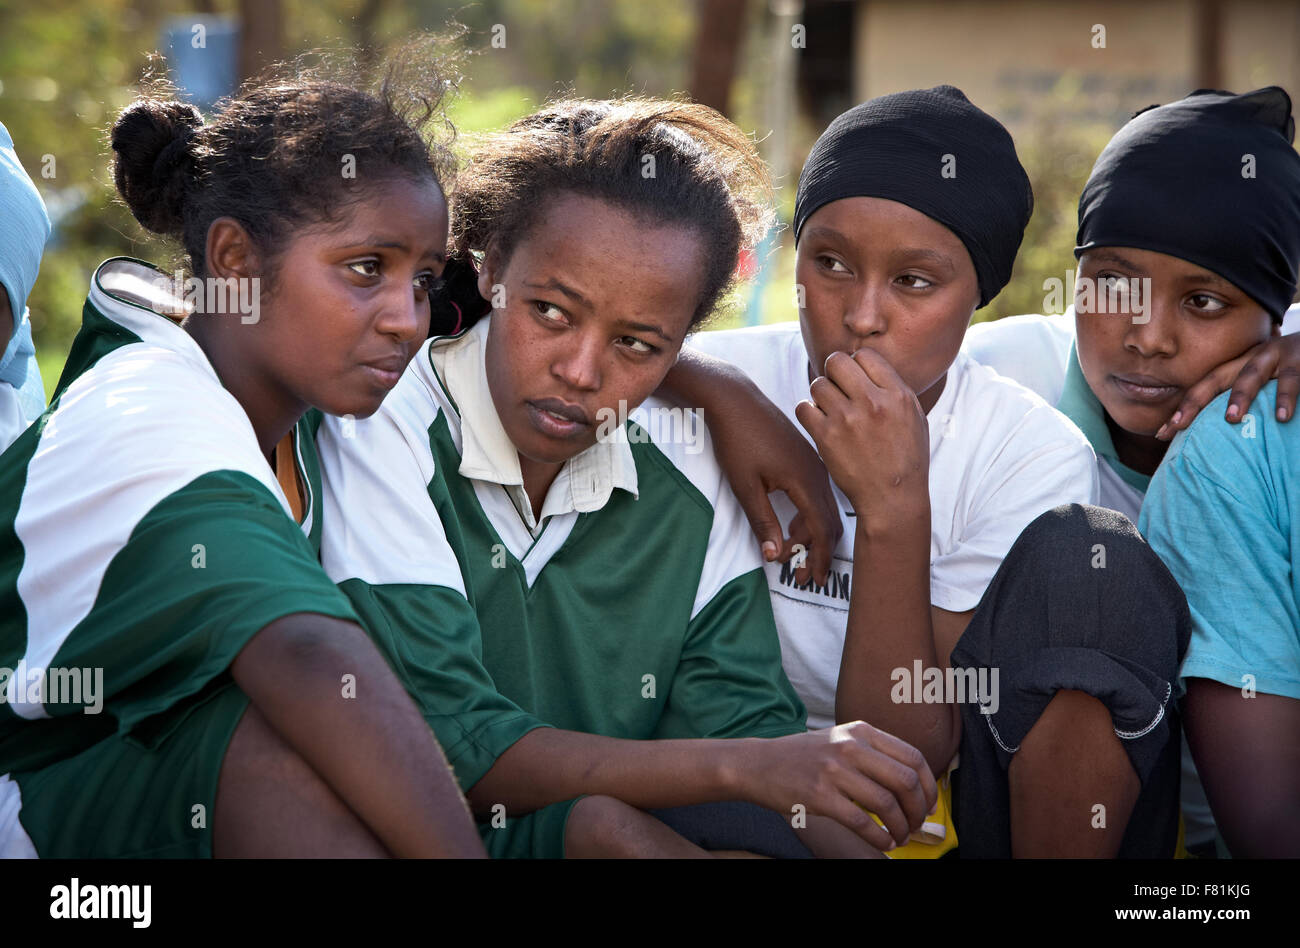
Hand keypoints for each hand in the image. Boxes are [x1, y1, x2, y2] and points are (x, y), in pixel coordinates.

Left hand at [708, 371, 842, 585]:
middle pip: (829, 521)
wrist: (734, 399)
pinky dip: (809, 516)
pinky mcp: (806, 458)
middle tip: (804, 576)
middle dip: (819, 552)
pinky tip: (791, 526)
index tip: (814, 581)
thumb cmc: (736, 440)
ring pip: (824, 508)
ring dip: (812, 534)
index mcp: (805, 480)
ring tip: (792, 553)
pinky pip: (817, 494)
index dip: (821, 558)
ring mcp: (814, 463)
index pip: (823, 529)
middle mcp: (817, 472)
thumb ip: (763, 522)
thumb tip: (775, 556)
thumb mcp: (745, 486)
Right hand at [732, 721, 937, 849]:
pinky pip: (862, 821)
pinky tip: (883, 843)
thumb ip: (872, 751)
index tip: (930, 804)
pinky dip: (879, 838)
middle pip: (905, 781)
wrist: (758, 764)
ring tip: (900, 837)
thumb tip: (912, 782)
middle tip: (917, 825)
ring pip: (887, 803)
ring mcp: (834, 770)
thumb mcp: (839, 738)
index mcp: (860, 731)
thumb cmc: (802, 756)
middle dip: (919, 809)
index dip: (929, 785)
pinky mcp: (820, 795)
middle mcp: (850, 746)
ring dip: (901, 827)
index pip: (912, 756)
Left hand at [795, 349, 929, 524]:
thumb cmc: (906, 460)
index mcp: (898, 395)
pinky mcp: (826, 437)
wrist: (893, 499)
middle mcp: (873, 402)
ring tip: (830, 411)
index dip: (856, 364)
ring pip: (817, 384)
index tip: (855, 380)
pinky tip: (819, 423)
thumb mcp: (915, 419)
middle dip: (833, 372)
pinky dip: (808, 413)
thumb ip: (895, 390)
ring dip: (820, 395)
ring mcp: (848, 419)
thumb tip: (872, 366)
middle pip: (836, 361)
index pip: (865, 355)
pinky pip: (803, 407)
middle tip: (837, 390)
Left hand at [1157, 333, 1299, 439]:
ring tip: (1231, 419)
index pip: (1204, 388)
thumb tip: (1218, 436)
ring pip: (1252, 373)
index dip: (1182, 409)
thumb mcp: (1265, 382)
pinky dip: (1286, 397)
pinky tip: (1282, 417)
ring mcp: (1276, 355)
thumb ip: (1244, 400)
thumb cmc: (1294, 368)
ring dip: (1239, 396)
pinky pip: (1292, 380)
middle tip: (1177, 426)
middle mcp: (1252, 358)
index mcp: (1239, 366)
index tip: (1161, 434)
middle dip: (1194, 401)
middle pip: (1216, 378)